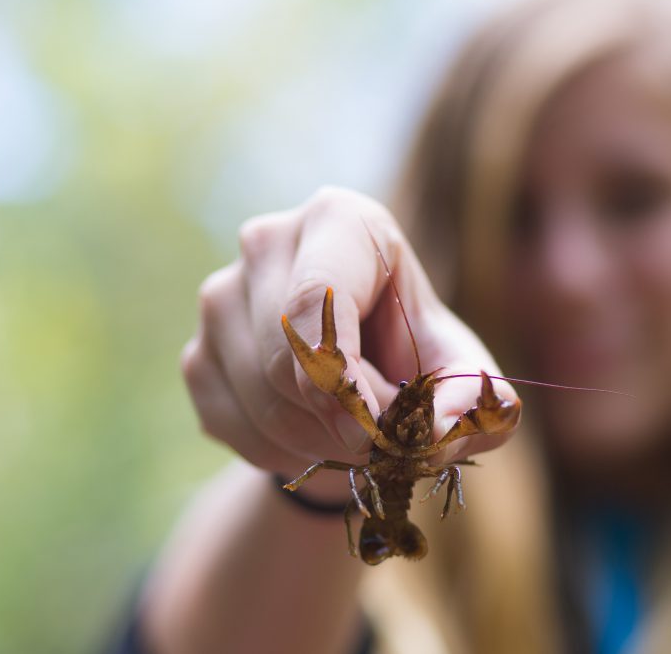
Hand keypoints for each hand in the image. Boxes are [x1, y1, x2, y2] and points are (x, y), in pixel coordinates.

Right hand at [181, 187, 517, 495]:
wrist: (355, 380)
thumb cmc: (414, 356)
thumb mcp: (461, 372)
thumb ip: (475, 401)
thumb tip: (442, 433)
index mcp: (340, 218)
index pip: (316, 297)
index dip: (344, 378)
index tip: (377, 431)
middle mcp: (267, 241)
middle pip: (287, 355)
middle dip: (341, 418)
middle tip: (382, 438)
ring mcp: (220, 296)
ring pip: (259, 396)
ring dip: (316, 440)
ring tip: (354, 435)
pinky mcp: (196, 352)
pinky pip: (229, 423)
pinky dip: (278, 452)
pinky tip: (310, 436)